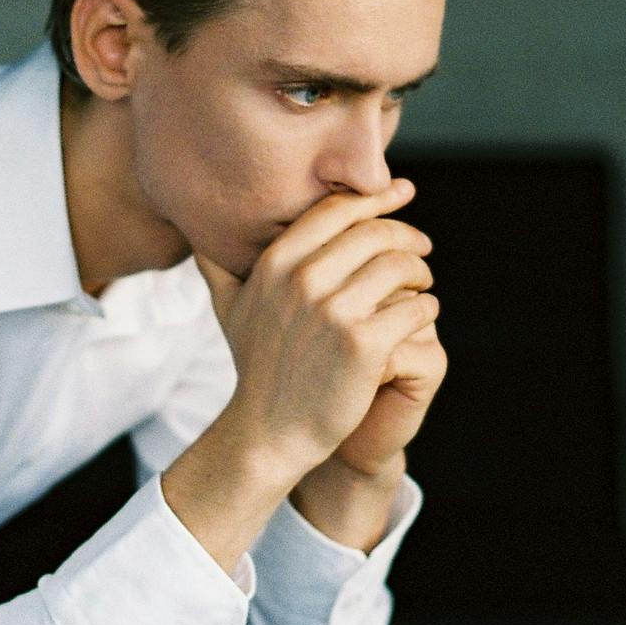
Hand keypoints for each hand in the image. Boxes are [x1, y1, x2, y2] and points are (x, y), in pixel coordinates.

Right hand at [194, 180, 438, 480]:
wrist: (269, 432)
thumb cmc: (256, 369)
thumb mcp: (228, 310)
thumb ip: (218, 266)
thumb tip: (199, 232)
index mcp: (276, 263)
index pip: (336, 210)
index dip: (375, 196)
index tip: (402, 191)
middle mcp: (302, 280)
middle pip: (374, 233)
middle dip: (406, 235)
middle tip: (422, 247)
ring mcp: (333, 311)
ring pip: (400, 266)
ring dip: (420, 272)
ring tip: (422, 284)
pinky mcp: (363, 344)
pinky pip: (415, 307)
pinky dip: (426, 307)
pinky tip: (424, 313)